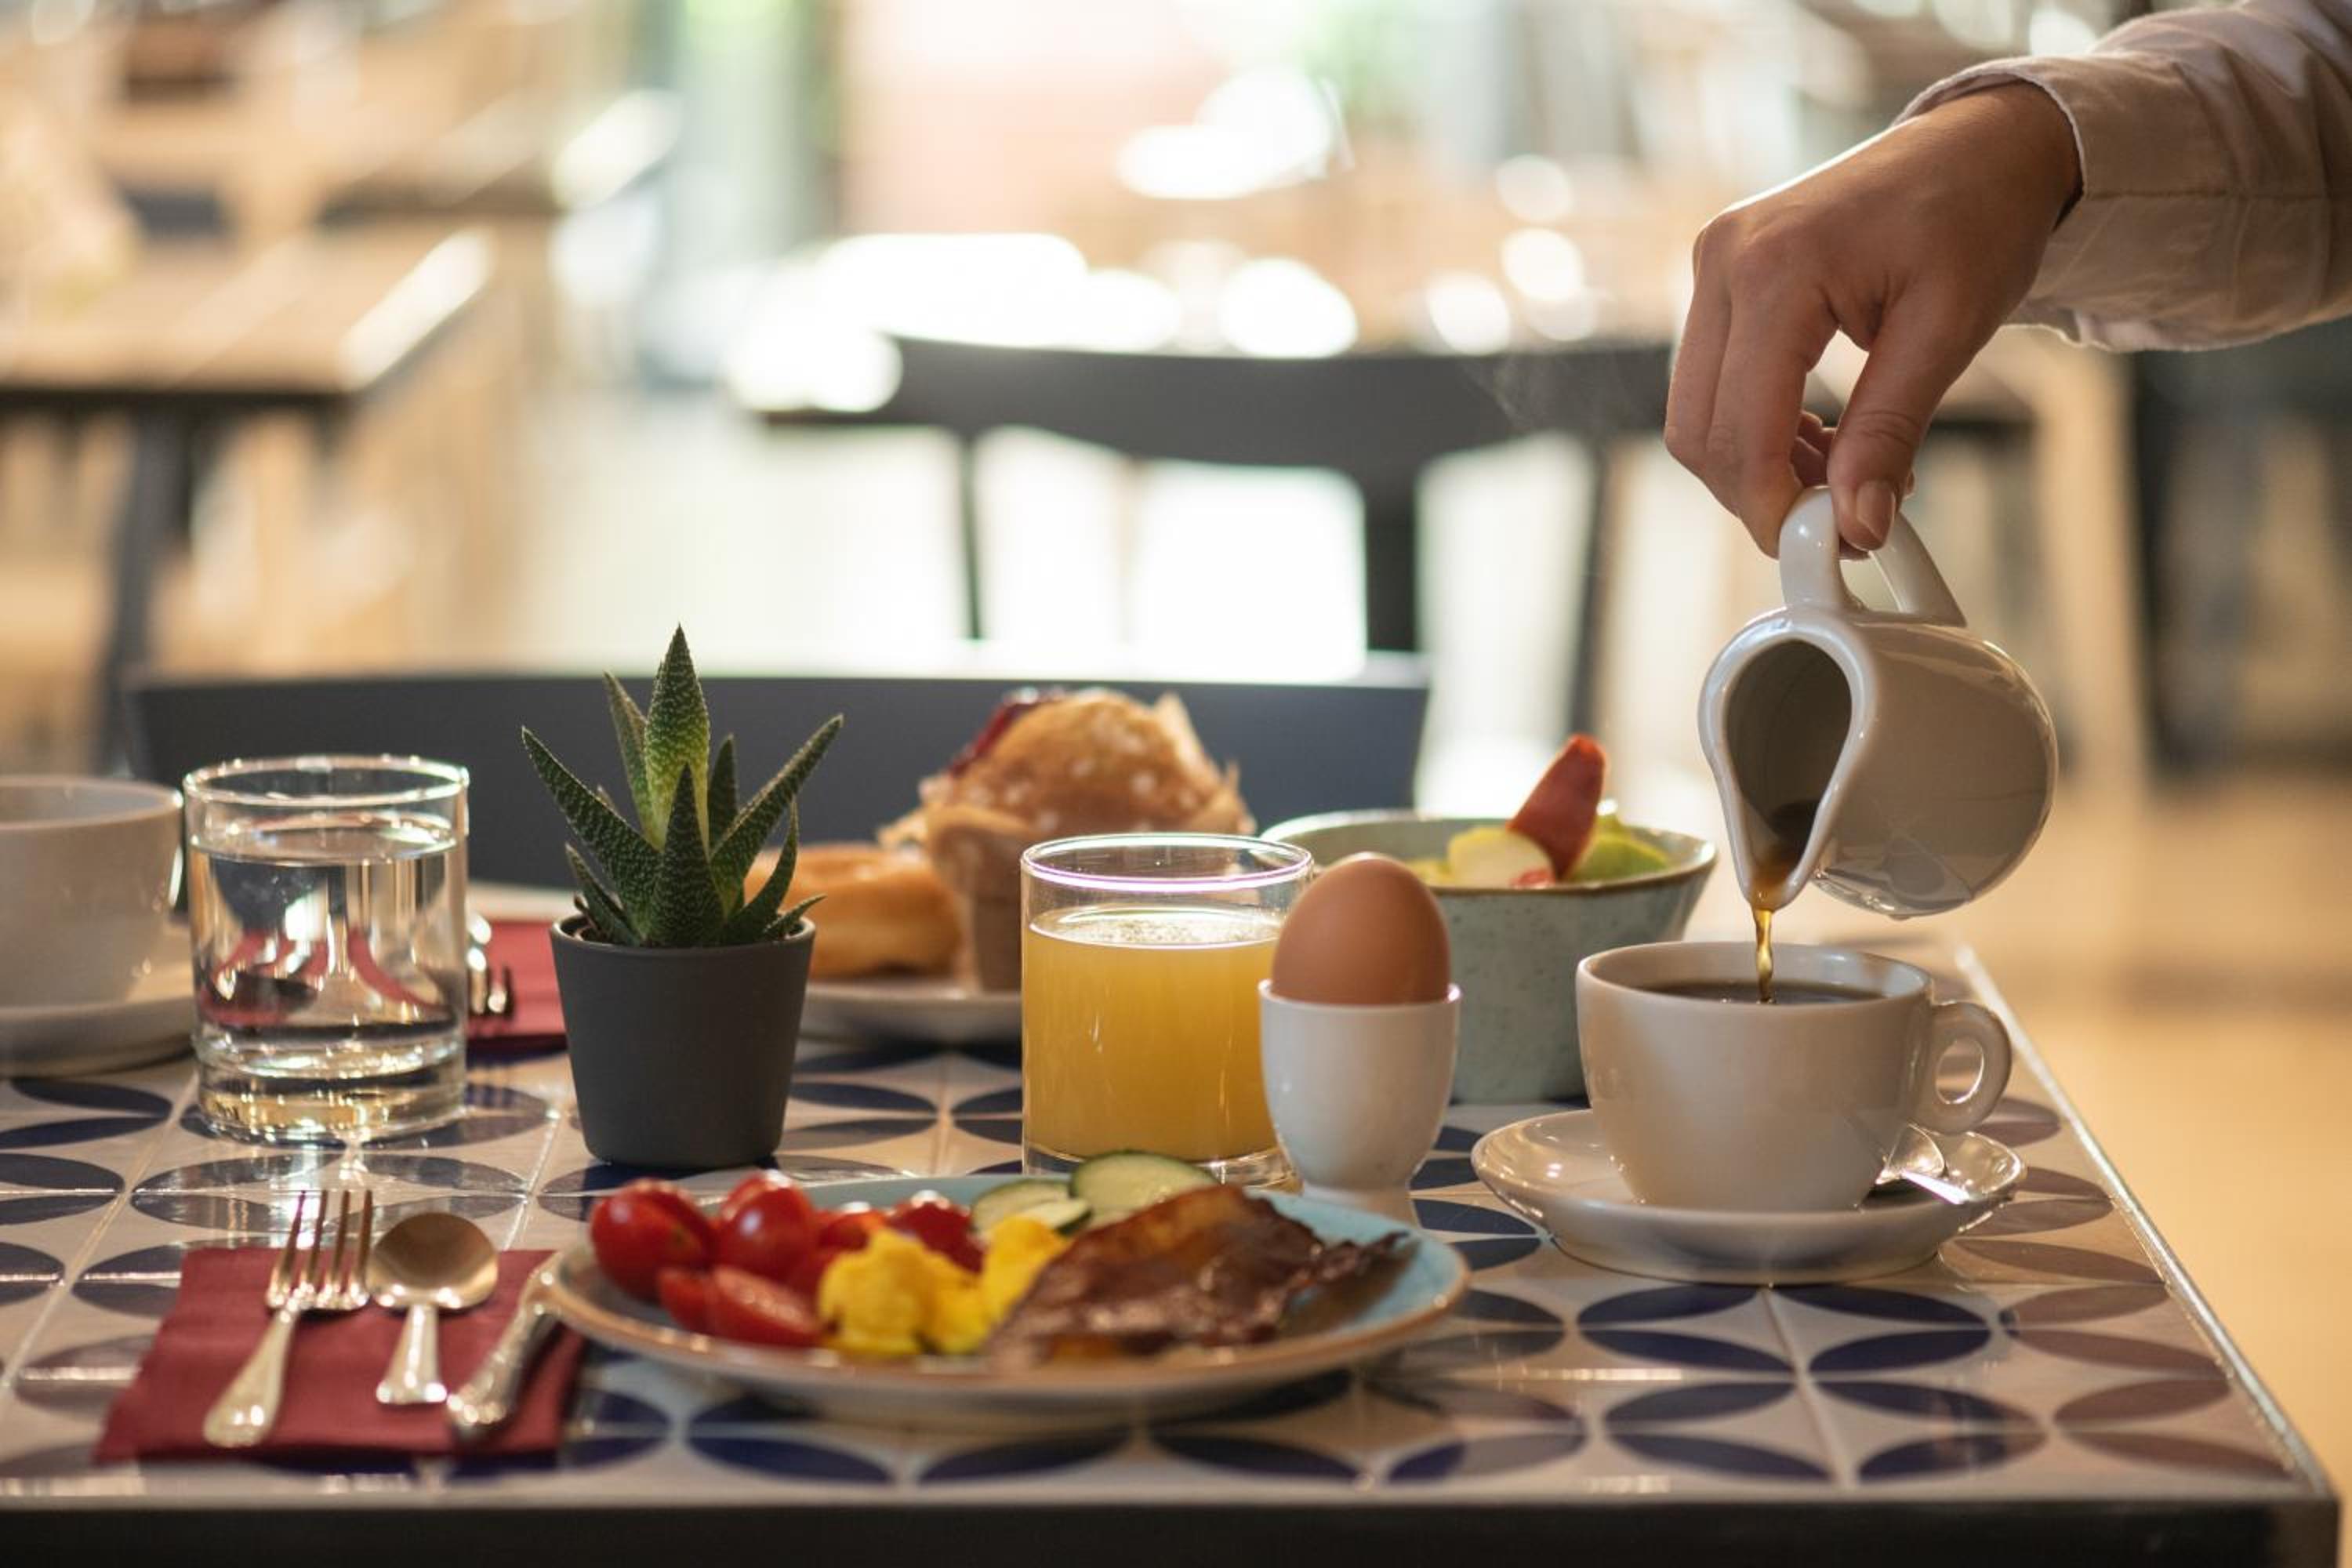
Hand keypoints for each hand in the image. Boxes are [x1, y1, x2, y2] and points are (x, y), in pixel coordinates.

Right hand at [1665, 82, 2080, 553]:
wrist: (1982, 143)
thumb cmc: (1978, 213)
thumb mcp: (1948, 331)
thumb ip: (1891, 431)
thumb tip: (1857, 525)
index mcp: (1775, 267)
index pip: (1741, 426)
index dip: (1773, 505)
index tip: (1827, 547)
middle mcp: (1724, 259)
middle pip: (1698, 428)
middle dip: (1759, 492)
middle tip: (1837, 521)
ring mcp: (1714, 263)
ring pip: (1697, 413)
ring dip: (1758, 463)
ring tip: (1843, 472)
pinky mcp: (1722, 274)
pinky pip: (1713, 380)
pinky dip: (1758, 426)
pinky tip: (1822, 435)